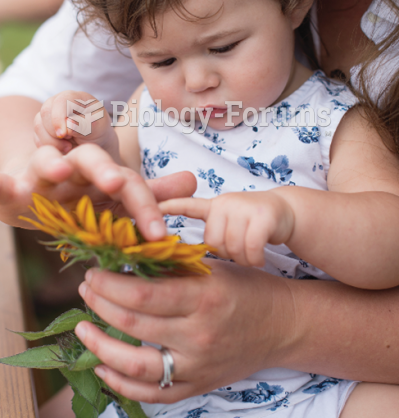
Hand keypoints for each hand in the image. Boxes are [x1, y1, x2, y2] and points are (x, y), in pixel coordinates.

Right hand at [0, 143, 195, 237]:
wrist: (37, 185)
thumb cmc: (81, 194)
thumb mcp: (113, 197)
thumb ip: (149, 193)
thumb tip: (192, 181)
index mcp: (101, 173)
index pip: (128, 182)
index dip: (145, 203)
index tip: (160, 233)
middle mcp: (74, 168)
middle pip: (92, 162)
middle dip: (105, 171)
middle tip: (116, 183)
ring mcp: (42, 175)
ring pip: (48, 160)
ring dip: (52, 162)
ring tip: (58, 168)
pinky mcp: (13, 190)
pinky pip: (2, 186)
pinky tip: (0, 183)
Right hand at [34, 90, 118, 159]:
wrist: (93, 143)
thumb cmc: (97, 132)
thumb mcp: (97, 129)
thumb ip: (85, 125)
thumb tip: (69, 124)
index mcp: (74, 97)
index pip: (61, 101)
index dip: (59, 117)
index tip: (64, 134)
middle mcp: (58, 102)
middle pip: (45, 111)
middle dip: (55, 131)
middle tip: (69, 142)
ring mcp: (48, 113)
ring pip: (38, 125)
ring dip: (51, 140)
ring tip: (68, 147)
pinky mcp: (41, 126)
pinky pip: (36, 136)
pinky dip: (46, 145)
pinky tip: (61, 149)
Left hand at [75, 260, 293, 402]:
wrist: (282, 325)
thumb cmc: (247, 287)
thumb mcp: (213, 267)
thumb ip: (173, 266)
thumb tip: (128, 260)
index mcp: (203, 296)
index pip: (143, 293)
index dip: (109, 285)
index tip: (94, 273)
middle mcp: (198, 334)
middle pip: (134, 324)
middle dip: (100, 305)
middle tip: (86, 290)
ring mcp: (197, 365)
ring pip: (136, 365)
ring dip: (100, 347)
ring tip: (82, 328)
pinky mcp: (198, 385)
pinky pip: (153, 393)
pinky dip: (121, 383)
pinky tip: (103, 365)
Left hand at [160, 191, 293, 265]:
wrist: (287, 212)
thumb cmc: (252, 224)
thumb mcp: (226, 223)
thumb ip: (208, 234)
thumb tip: (176, 260)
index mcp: (213, 207)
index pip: (186, 206)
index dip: (168, 207)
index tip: (150, 213)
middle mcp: (225, 203)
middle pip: (212, 242)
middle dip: (225, 254)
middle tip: (238, 252)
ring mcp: (243, 207)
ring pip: (231, 246)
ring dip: (242, 258)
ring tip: (250, 253)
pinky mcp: (263, 215)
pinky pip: (250, 248)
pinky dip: (255, 258)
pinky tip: (259, 258)